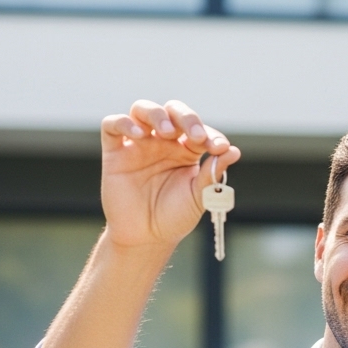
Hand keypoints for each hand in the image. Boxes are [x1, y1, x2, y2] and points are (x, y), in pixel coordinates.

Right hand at [99, 99, 240, 249]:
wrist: (146, 237)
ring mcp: (138, 144)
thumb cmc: (174, 216)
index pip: (199, 130)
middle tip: (196, 136)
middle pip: (173, 111)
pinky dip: (124, 123)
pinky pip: (113, 125)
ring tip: (168, 131)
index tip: (219, 148)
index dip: (211, 135)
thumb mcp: (199, 196)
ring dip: (157, 114)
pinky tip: (139, 134)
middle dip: (187, 118)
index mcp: (186, 149)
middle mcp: (163, 142)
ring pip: (143, 110)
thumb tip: (233, 151)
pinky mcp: (114, 151)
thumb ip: (212, 174)